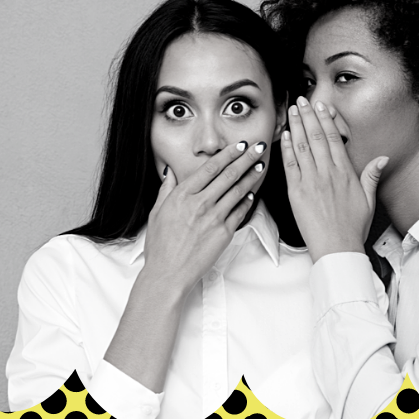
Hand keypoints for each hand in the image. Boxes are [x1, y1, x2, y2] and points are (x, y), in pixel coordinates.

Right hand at [142, 139, 269, 289]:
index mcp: (183, 195)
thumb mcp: (157, 212)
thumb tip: (170, 173)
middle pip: (229, 175)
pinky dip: (248, 200)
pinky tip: (253, 193)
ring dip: (252, 176)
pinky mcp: (224, 233)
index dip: (228, 154)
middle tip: (258, 147)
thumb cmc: (160, 245)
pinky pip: (240, 212)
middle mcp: (200, 203)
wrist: (168, 273)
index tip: (239, 145)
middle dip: (247, 158)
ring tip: (261, 165)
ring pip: (238, 190)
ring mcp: (214, 218)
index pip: (211, 167)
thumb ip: (167, 190)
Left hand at [282, 95, 387, 261]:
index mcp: (345, 173)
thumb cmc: (352, 227)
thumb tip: (382, 158)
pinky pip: (290, 165)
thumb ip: (371, 175)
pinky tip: (284, 136)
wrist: (337, 247)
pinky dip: (286, 148)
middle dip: (308, 117)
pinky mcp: (296, 192)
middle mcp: (327, 173)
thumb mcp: (368, 200)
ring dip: (296, 126)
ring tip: (292, 112)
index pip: (334, 139)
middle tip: (302, 101)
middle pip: (316, 138)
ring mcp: (310, 181)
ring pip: (301, 147)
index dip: (326, 120)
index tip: (321, 107)